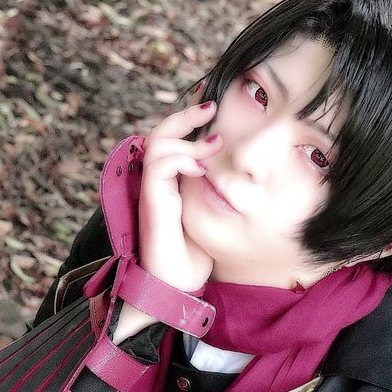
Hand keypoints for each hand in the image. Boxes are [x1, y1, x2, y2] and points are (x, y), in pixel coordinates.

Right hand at [139, 96, 218, 293]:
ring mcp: (152, 192)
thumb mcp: (211, 216)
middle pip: (160, 134)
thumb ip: (215, 192)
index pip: (172, 141)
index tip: (213, 104)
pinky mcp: (152, 202)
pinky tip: (201, 169)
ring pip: (157, 144)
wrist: (176, 287)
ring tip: (214, 143)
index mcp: (169, 184)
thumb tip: (239, 174)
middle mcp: (156, 184)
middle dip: (185, 115)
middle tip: (212, 104)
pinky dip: (181, 159)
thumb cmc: (193, 258)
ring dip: (187, 137)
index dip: (188, 121)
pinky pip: (159, 165)